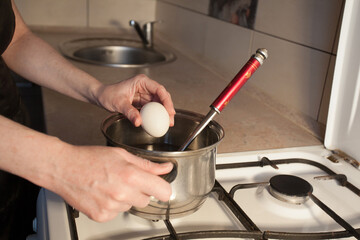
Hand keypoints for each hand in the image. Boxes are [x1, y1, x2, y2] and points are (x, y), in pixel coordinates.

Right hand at [54, 145, 172, 221]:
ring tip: (110, 184)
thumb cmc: (89, 158)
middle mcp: (122, 193)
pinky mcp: (101, 216)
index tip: (160, 186)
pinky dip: (113, 205)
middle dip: (141, 190)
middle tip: (126, 179)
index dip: (163, 188)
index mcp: (130, 175)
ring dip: (126, 198)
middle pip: (147, 199)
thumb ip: (147, 165)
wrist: (63, 168)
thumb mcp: (121, 155)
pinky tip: (103, 193)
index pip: (163, 191)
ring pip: (131, 206)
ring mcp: (111, 207)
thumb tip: (165, 168)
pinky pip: (117, 213)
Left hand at [95, 74, 175, 126]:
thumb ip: (129, 112)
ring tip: (168, 123)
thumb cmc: (108, 94)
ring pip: (160, 103)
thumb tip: (139, 122)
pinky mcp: (144, 101)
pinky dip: (158, 115)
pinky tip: (160, 122)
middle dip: (168, 108)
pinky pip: (154, 108)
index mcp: (141, 81)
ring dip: (164, 113)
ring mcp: (145, 94)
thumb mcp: (118, 104)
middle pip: (162, 96)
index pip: (158, 89)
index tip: (169, 111)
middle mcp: (145, 86)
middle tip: (171, 120)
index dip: (166, 100)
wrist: (102, 97)